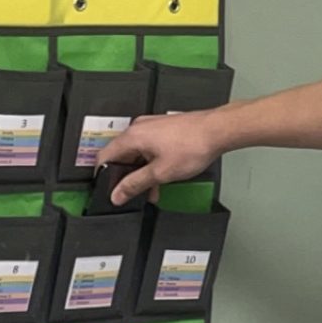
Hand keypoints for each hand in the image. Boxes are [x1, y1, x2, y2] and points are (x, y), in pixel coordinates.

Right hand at [96, 111, 219, 205]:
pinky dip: (152, 164)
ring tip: (151, 191)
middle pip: (122, 156)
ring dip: (142, 173)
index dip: (103, 177)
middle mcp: (140, 128)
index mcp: (133, 136)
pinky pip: (150, 149)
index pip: (105, 157)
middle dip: (127, 177)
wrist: (218, 130)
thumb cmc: (193, 145)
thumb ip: (135, 184)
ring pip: (138, 154)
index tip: (108, 191)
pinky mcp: (164, 129)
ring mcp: (153, 127)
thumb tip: (117, 194)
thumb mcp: (160, 173)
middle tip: (131, 194)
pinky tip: (161, 179)